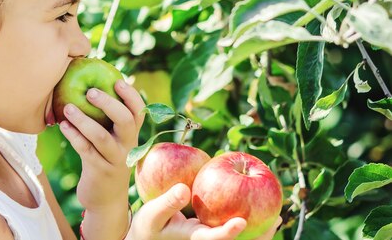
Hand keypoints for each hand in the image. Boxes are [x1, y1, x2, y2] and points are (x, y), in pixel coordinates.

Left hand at [58, 79, 144, 209]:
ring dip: (83, 120)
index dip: (131, 95)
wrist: (105, 198)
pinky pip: (85, 150)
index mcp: (132, 134)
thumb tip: (90, 85)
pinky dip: (73, 136)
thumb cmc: (104, 158)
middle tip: (90, 91)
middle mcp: (128, 146)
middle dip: (109, 103)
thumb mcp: (113, 140)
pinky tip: (63, 125)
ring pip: (101, 137)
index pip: (139, 111)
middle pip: (126, 120)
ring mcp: (115, 160)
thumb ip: (108, 118)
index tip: (117, 81)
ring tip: (68, 107)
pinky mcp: (99, 171)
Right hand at [126, 184, 282, 239]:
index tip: (241, 221)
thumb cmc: (149, 227)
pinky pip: (232, 229)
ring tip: (277, 217)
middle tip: (277, 220)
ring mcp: (211, 239)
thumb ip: (167, 203)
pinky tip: (260, 208)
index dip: (228, 232)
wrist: (148, 239)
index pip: (214, 239)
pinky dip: (248, 223)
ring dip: (259, 232)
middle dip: (258, 236)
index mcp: (194, 239)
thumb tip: (185, 189)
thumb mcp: (152, 215)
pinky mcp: (212, 234)